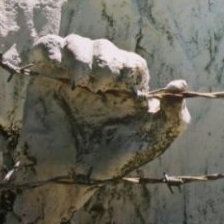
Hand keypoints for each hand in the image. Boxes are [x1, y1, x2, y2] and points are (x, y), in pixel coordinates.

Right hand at [0, 35, 189, 223]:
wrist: (67, 180)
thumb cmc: (112, 162)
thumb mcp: (151, 142)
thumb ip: (174, 117)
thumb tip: (180, 85)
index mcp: (124, 89)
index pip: (131, 62)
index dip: (129, 69)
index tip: (127, 91)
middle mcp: (98, 78)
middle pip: (104, 48)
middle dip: (107, 62)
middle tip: (102, 86)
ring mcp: (70, 77)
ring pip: (76, 42)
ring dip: (82, 55)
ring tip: (84, 82)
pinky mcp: (43, 78)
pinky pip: (47, 47)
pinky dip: (53, 50)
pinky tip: (60, 72)